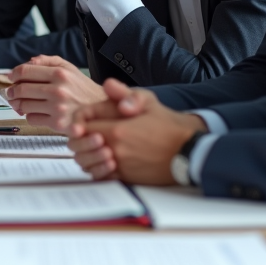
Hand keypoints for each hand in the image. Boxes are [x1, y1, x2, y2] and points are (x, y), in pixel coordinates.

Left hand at [5, 55, 106, 130]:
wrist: (104, 111)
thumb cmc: (85, 90)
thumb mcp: (70, 68)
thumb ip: (49, 61)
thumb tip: (29, 61)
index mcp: (60, 73)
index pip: (25, 71)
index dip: (14, 74)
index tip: (11, 77)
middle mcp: (58, 90)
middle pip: (21, 89)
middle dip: (12, 91)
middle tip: (11, 92)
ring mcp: (57, 108)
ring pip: (24, 105)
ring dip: (18, 104)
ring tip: (21, 103)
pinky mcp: (58, 124)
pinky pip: (32, 119)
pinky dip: (30, 116)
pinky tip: (36, 112)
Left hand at [68, 79, 206, 183]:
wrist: (189, 151)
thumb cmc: (169, 126)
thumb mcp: (149, 102)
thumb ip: (124, 93)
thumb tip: (108, 85)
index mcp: (117, 130)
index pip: (80, 127)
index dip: (77, 123)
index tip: (81, 122)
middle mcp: (115, 150)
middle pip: (79, 147)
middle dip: (78, 140)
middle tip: (82, 135)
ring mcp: (121, 167)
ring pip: (87, 164)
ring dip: (86, 155)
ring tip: (93, 147)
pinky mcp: (127, 179)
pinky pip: (101, 177)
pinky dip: (97, 169)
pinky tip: (103, 161)